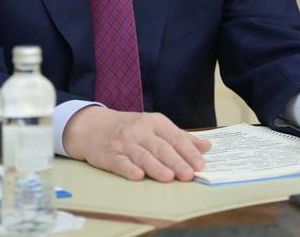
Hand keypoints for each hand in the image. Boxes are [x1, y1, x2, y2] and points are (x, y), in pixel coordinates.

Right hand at [62, 106, 211, 181]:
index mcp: (155, 122)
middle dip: (176, 162)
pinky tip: (138, 176)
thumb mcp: (155, 126)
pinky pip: (121, 162)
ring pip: (143, 155)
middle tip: (188, 175)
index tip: (200, 164)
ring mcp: (124, 143)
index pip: (175, 137)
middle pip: (161, 147)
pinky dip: (129, 169)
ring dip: (156, 167)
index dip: (188, 151)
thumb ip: (180, 137)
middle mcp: (140, 130)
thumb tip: (207, 147)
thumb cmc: (130, 128)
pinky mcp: (109, 155)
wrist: (93, 126)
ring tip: (169, 177)